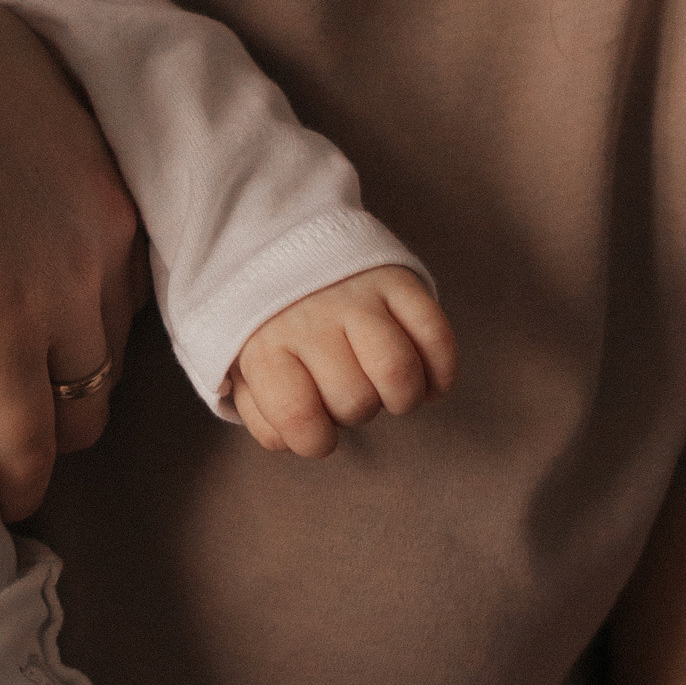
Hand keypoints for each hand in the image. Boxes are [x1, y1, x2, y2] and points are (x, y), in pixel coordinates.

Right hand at [0, 0, 145, 516]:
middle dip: (80, 362)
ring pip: (84, 396)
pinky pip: (28, 442)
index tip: (45, 304)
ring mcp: (53, 300)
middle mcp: (94, 235)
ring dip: (57, 424)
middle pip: (110, 330)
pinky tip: (8, 498)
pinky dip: (22, 476)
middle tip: (38, 387)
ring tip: (24, 448)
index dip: (79, 286)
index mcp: (86, 156)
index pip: (109, 250)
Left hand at [227, 265, 454, 457]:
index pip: (298, 419)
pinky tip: (426, 380)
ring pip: (397, 371)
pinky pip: (436, 336)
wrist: (279, 243)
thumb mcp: (244, 369)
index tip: (316, 427)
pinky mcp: (397, 280)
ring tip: (388, 388)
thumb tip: (301, 440)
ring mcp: (357, 297)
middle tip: (345, 390)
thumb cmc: (268, 328)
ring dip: (403, 396)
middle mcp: (311, 319)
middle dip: (356, 412)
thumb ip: (265, 416)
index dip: (316, 440)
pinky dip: (441, 372)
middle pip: (355, 400)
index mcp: (266, 347)